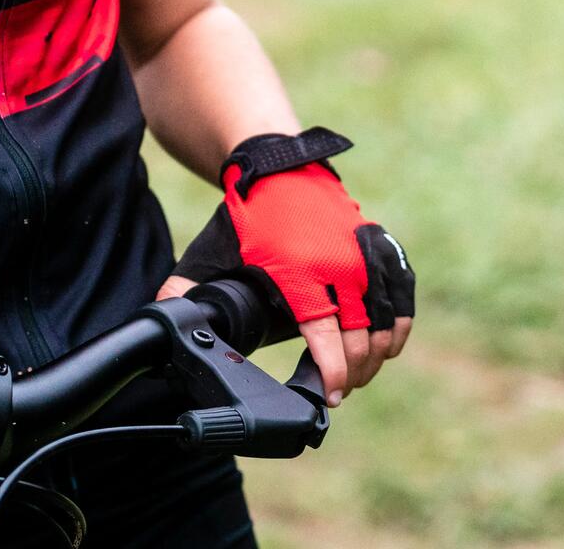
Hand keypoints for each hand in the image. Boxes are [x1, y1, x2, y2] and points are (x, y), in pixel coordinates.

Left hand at [159, 128, 415, 406]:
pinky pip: (402, 290)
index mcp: (298, 273)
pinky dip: (400, 321)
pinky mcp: (377, 243)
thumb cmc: (246, 217)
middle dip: (354, 372)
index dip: (334, 372)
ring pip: (386, 317)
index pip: (326, 335)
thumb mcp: (211, 252)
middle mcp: (339, 264)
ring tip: (361, 373)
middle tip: (339, 390)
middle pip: (361, 335)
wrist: (279, 168)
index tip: (330, 397)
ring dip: (378, 353)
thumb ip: (185, 288)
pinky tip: (390, 343)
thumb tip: (161, 316)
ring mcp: (363, 253)